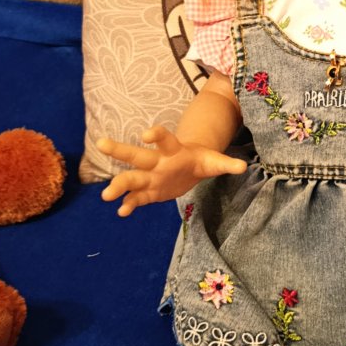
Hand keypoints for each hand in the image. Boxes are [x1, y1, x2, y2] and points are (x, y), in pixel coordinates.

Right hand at [98, 126, 247, 216]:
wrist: (190, 169)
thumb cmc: (201, 161)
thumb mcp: (214, 161)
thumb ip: (226, 164)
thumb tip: (243, 167)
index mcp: (173, 150)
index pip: (164, 139)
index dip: (155, 134)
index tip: (145, 134)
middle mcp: (157, 161)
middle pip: (136, 155)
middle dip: (119, 149)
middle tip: (101, 142)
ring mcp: (150, 177)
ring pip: (131, 178)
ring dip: (119, 185)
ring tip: (107, 195)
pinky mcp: (149, 192)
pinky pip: (136, 198)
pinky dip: (129, 204)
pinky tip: (121, 211)